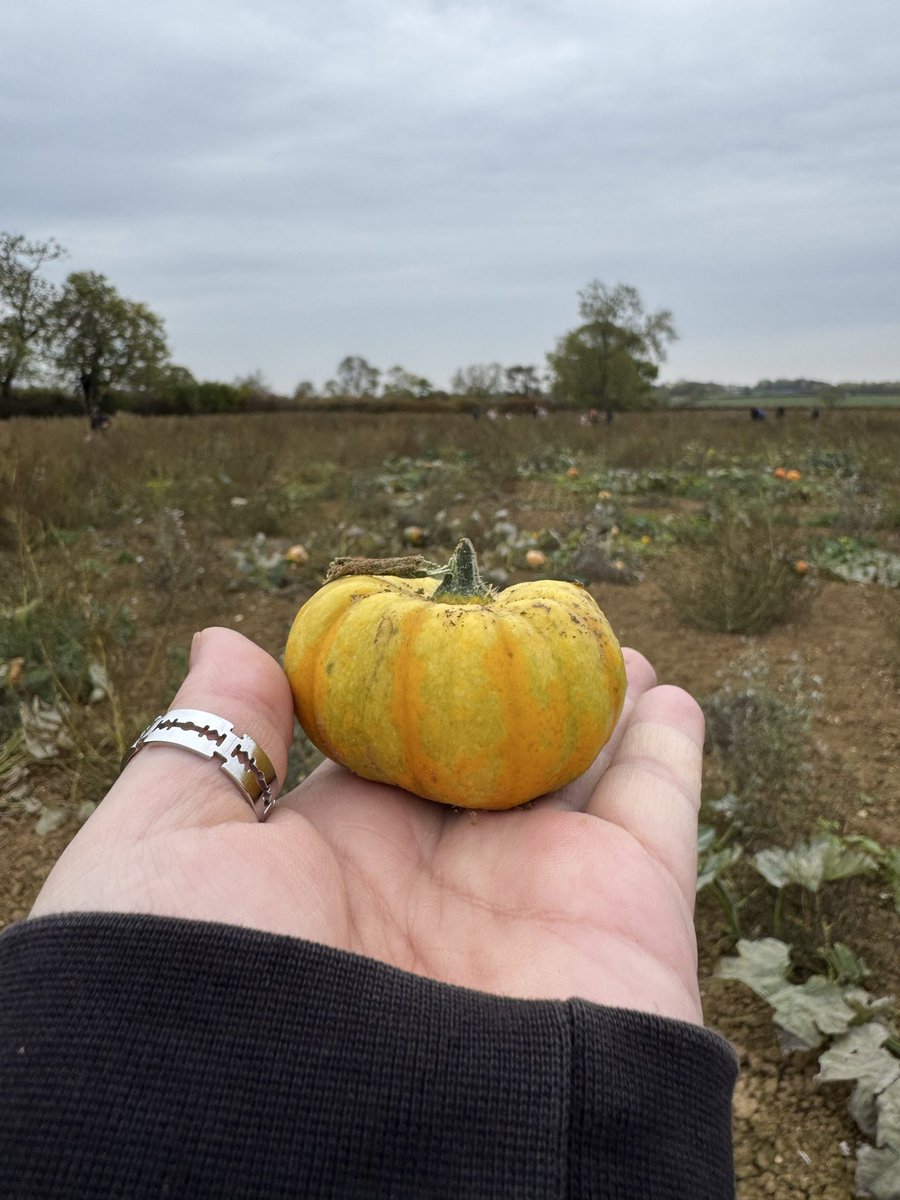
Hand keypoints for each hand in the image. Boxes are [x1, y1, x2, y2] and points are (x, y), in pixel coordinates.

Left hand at [31, 627, 705, 1023]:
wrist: (325, 1163)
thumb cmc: (209, 989)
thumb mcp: (165, 851)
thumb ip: (208, 745)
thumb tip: (226, 641)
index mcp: (339, 861)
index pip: (391, 748)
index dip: (416, 681)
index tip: (436, 616)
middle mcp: (442, 883)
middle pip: (493, 759)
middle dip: (516, 695)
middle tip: (537, 622)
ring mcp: (536, 900)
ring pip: (581, 775)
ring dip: (602, 709)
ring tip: (616, 647)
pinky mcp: (623, 919)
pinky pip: (659, 813)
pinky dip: (671, 752)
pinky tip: (669, 699)